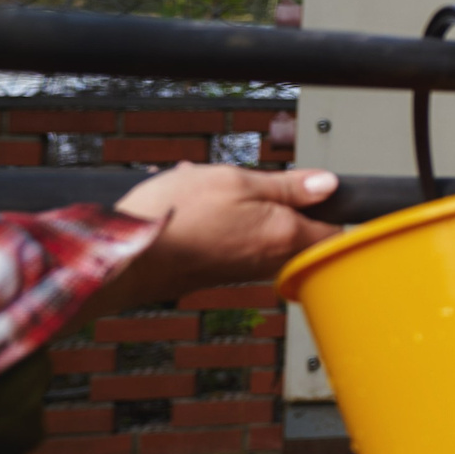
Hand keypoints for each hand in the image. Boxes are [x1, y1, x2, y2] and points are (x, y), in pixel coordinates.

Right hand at [91, 164, 341, 318]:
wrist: (122, 257)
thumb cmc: (174, 218)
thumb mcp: (235, 181)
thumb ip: (287, 185)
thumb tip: (327, 185)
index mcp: (284, 237)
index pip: (332, 229)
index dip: (326, 204)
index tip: (311, 187)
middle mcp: (267, 261)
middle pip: (294, 227)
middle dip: (273, 199)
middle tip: (245, 181)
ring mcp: (241, 270)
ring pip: (258, 229)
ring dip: (239, 204)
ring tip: (205, 184)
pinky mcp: (215, 272)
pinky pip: (230, 239)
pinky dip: (217, 218)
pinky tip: (189, 201)